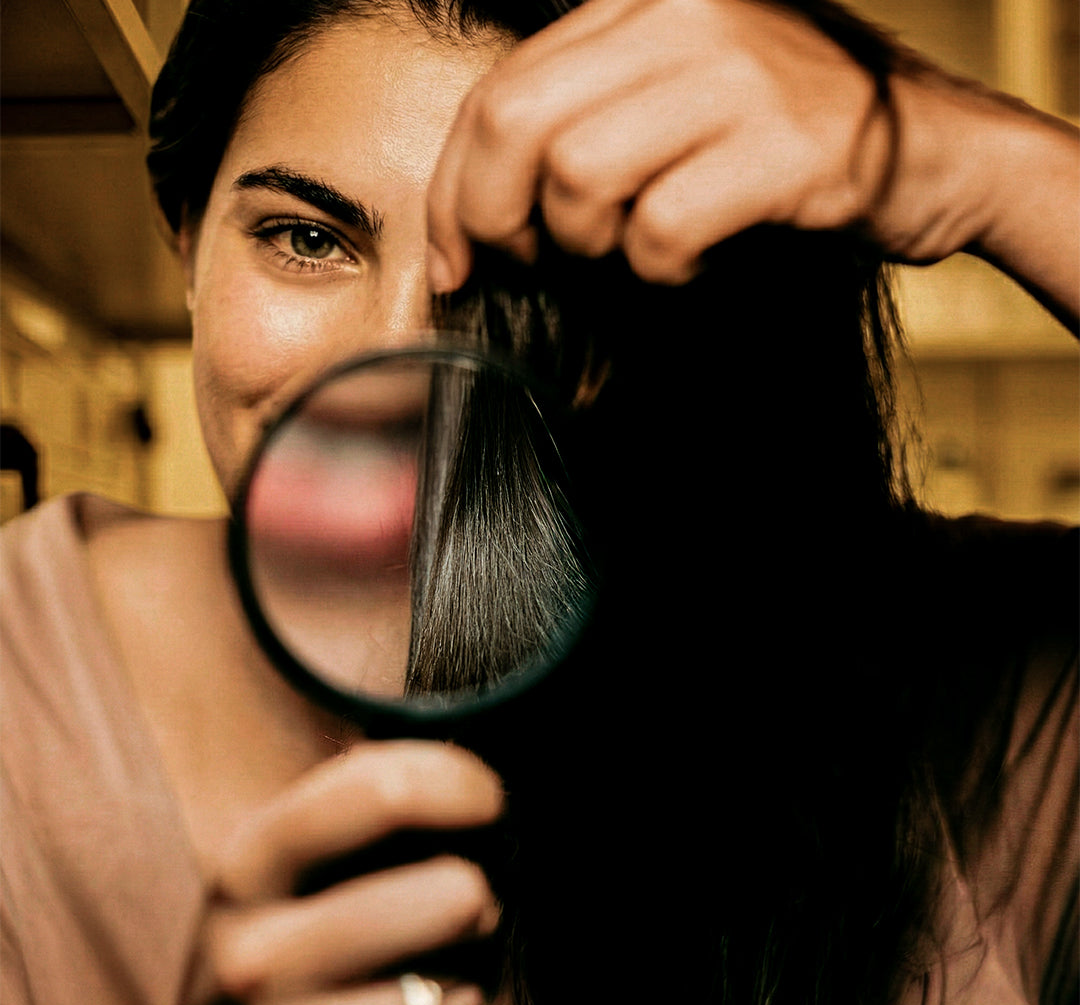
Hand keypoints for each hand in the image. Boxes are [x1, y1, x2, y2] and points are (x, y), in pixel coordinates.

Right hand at [166, 741, 503, 1004]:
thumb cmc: (281, 937)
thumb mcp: (290, 857)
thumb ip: (369, 799)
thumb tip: (481, 785)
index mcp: (247, 865)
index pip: (385, 790)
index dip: (464, 784)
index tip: (490, 799)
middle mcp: (255, 957)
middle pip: (458, 893)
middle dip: (480, 897)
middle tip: (461, 905)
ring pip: (464, 989)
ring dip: (468, 983)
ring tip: (422, 981)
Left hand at [426, 0, 1078, 326]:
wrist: (933, 152)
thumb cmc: (780, 143)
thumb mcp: (676, 101)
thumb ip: (586, 119)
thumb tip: (484, 205)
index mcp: (639, 4)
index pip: (500, 90)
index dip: (456, 186)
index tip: (456, 256)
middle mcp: (680, 17)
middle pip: (516, 125)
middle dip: (491, 218)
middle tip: (521, 266)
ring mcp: (735, 73)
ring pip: (580, 178)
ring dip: (591, 247)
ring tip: (639, 250)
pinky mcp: (780, 144)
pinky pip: (662, 230)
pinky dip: (663, 272)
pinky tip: (696, 264)